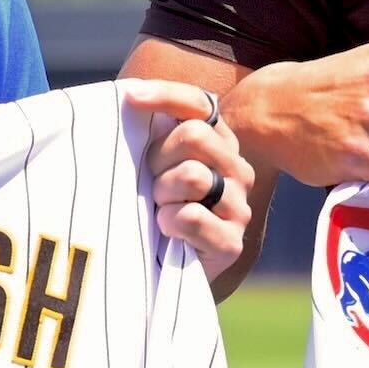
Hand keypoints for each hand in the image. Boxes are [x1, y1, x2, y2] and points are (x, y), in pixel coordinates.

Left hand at [122, 76, 253, 268]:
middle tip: (150, 184)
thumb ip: (151, 132)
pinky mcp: (232, 243)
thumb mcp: (150, 165)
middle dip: (158, 158)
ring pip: (192, 175)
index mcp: (220, 144)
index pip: (200, 103)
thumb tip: (131, 95)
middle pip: (193, 135)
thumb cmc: (152, 210)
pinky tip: (168, 233)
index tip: (129, 98)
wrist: (161, 273)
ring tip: (160, 211)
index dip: (164, 95)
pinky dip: (168, 223)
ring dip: (162, 194)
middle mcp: (237, 169)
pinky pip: (190, 216)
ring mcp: (239, 207)